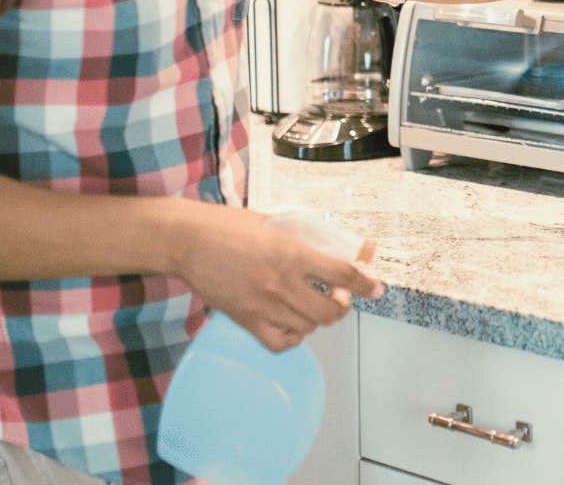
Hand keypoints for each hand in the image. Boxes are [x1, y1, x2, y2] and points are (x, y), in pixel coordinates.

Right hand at [170, 204, 383, 351]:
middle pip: (331, 312)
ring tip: (312, 304)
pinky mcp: (246, 320)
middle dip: (343, 306)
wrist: (186, 241)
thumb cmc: (228, 226)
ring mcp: (264, 305)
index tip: (376, 288)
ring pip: (309, 327)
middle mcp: (282, 283)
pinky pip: (281, 342)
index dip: (366, 284)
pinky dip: (293, 337)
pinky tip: (292, 323)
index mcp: (292, 253)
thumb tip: (336, 247)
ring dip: (317, 318)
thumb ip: (305, 236)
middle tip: (339, 296)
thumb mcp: (274, 222)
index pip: (343, 274)